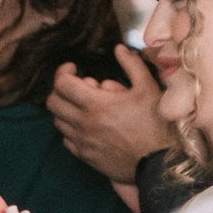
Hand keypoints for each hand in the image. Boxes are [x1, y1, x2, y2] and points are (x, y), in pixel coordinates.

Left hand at [47, 51, 165, 186]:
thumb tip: (119, 49)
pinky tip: (88, 125)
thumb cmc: (156, 125)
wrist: (159, 163)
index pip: (61, 83)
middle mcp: (82, 124)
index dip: (63, 72)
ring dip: (66, 109)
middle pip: (53, 102)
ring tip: (86, 105)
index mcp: (95, 104)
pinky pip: (66, 139)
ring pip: (57, 121)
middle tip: (79, 86)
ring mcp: (81, 142)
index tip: (74, 68)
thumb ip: (132, 64)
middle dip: (62, 89)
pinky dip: (71, 128)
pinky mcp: (84, 156)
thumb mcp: (148, 88)